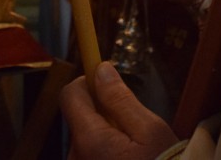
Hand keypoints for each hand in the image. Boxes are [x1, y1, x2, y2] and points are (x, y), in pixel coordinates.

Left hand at [60, 62, 177, 159]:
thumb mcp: (150, 129)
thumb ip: (120, 99)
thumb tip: (101, 70)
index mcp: (91, 141)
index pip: (70, 96)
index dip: (86, 82)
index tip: (105, 80)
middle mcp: (77, 158)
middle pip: (79, 118)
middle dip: (101, 113)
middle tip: (132, 125)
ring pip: (85, 138)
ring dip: (104, 134)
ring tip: (134, 150)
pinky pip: (89, 156)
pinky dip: (105, 152)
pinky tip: (128, 159)